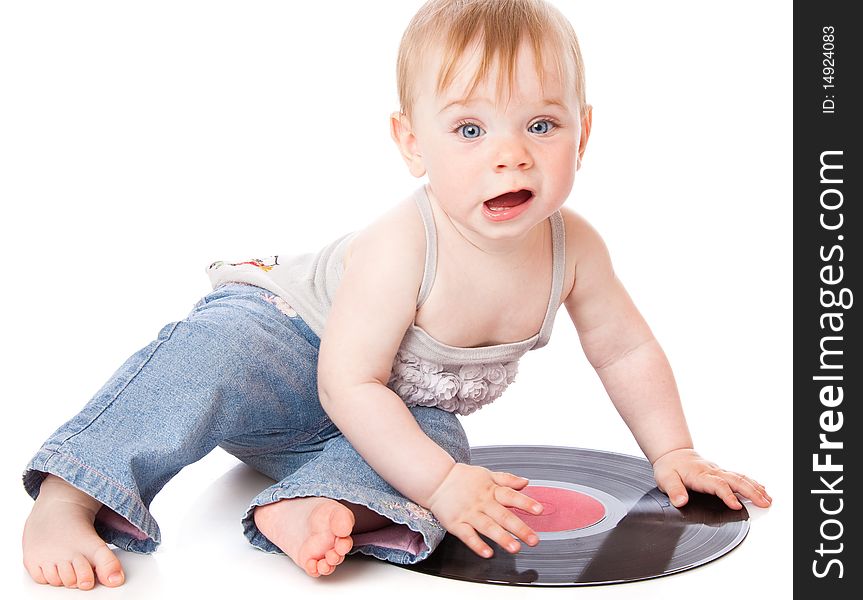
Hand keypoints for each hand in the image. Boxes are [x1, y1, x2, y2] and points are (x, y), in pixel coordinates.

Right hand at [426, 463, 543, 557]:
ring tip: (515, 548)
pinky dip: (477, 545)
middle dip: (519, 528)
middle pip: (503, 516)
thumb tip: (526, 482)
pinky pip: (468, 536)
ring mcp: (469, 514)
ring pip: (488, 527)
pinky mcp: (456, 524)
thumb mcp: (487, 474)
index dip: (525, 503)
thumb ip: (507, 479)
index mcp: (491, 490)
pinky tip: (488, 553)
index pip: (511, 496)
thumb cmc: (463, 479)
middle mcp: (482, 502)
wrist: (436, 480)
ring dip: (502, 538)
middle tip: (533, 540)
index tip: (539, 510)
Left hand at [652, 448, 771, 509]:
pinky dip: (751, 483)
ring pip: (739, 478)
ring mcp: (718, 472)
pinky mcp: (721, 472)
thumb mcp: (665, 479)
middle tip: (763, 503)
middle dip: (751, 492)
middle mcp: (712, 472)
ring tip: (767, 499)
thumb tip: (680, 501)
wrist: (673, 454)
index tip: (736, 505)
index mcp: (699, 475)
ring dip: (754, 488)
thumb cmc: (670, 467)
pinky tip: (760, 489)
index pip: (717, 485)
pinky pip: (738, 477)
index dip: (727, 495)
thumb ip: (674, 490)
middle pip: (735, 480)